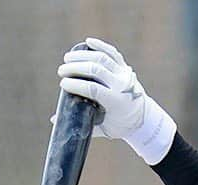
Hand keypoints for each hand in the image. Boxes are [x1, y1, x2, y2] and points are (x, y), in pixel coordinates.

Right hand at [57, 39, 175, 164]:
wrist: (143, 117)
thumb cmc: (120, 124)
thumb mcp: (104, 128)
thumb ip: (82, 125)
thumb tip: (54, 120)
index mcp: (117, 102)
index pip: (94, 90)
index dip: (76, 85)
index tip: (63, 84)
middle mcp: (122, 86)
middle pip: (96, 70)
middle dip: (75, 68)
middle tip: (61, 71)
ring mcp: (124, 74)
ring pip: (102, 58)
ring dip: (82, 56)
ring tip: (67, 59)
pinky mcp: (124, 66)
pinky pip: (112, 52)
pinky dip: (100, 45)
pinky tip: (87, 42)